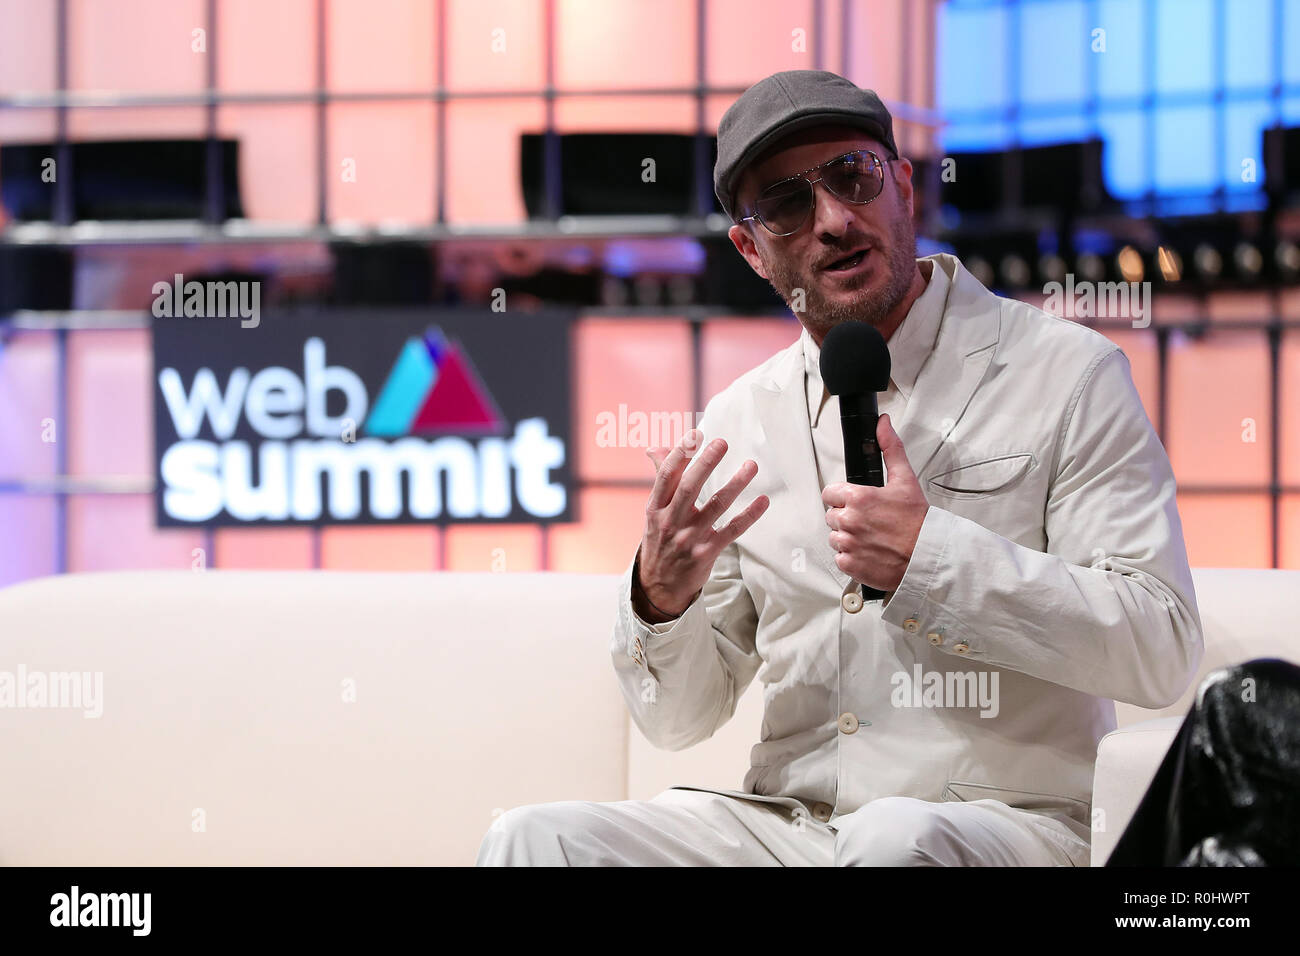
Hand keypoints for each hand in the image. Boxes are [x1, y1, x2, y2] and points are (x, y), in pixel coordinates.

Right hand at [638, 429, 769, 618]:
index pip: (666, 476)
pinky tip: (763, 502)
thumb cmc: (660, 541)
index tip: (696, 435)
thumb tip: (652, 448)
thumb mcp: (654, 512)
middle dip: (706, 463)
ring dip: (735, 484)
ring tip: (751, 465)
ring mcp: (689, 539)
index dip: (680, 454)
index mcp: (655, 508)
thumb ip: (661, 479)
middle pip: (689, 487)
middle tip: (722, 443)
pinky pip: (732, 531)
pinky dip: (749, 516)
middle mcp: (670, 522)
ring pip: (715, 507)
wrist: (658, 587)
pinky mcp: (706, 554)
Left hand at [821, 413, 928, 592]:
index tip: (855, 503)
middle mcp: (849, 520)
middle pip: (831, 515)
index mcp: (858, 497)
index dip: (841, 497)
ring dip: (848, 538)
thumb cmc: (918, 522)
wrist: (928, 557)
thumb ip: (890, 449)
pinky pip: (840, 558)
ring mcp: (848, 543)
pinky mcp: (850, 564)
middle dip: (846, 517)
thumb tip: (883, 425)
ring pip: (834, 537)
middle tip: (869, 521)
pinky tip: (869, 552)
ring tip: (871, 538)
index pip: (829, 493)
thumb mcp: (906, 480)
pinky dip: (852, 557)